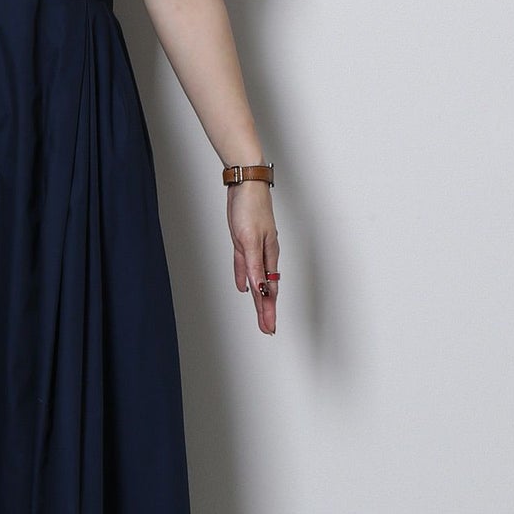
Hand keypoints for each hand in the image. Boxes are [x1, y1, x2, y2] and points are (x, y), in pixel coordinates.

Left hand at [227, 182, 277, 334]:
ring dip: (259, 298)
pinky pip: (245, 266)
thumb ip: (253, 265)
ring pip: (257, 279)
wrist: (245, 184)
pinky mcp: (244, 241)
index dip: (268, 310)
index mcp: (268, 256)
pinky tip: (244, 288)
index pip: (269, 290)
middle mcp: (264, 255)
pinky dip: (244, 278)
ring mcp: (255, 248)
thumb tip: (258, 288)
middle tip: (268, 329)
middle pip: (266, 289)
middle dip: (266, 310)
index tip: (269, 328)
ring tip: (261, 314)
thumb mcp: (249, 240)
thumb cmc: (249, 208)